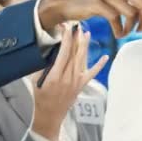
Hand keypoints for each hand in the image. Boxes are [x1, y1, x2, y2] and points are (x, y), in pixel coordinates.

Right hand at [30, 24, 108, 140]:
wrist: (50, 115)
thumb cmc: (40, 96)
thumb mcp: (35, 79)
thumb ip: (42, 65)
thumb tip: (49, 49)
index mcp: (55, 75)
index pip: (63, 52)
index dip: (66, 38)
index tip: (66, 27)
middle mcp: (68, 77)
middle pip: (74, 53)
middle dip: (76, 38)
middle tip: (77, 25)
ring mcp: (76, 81)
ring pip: (82, 59)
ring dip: (85, 45)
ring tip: (86, 33)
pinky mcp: (82, 85)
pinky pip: (92, 73)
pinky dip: (99, 64)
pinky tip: (105, 56)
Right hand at [38, 0, 141, 37]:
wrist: (64, 2)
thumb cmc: (92, 2)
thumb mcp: (114, 2)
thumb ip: (133, 7)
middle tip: (141, 30)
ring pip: (132, 13)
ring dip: (131, 28)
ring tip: (126, 33)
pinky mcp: (98, 2)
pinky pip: (117, 19)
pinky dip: (120, 31)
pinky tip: (118, 34)